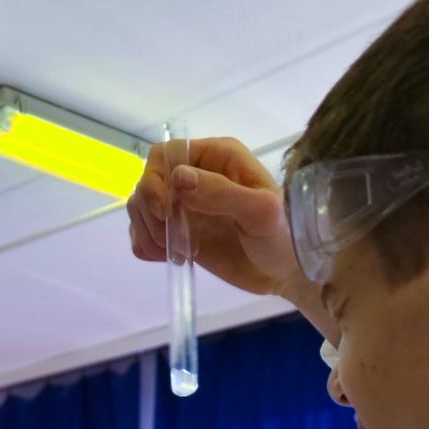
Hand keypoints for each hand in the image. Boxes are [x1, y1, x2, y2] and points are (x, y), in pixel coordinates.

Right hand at [127, 136, 334, 334]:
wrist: (287, 273)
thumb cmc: (284, 237)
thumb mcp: (261, 212)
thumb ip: (221, 192)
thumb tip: (178, 179)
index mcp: (216, 158)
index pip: (165, 154)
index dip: (156, 180)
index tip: (164, 211)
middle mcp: (196, 176)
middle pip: (148, 181)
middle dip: (149, 211)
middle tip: (169, 238)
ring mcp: (185, 206)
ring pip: (141, 208)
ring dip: (146, 230)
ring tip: (172, 252)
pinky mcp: (179, 234)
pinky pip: (145, 233)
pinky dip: (146, 246)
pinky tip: (167, 258)